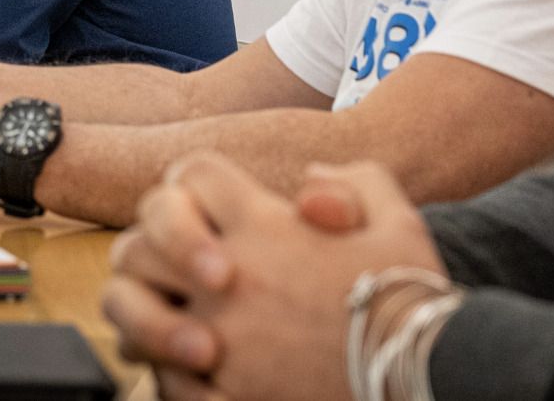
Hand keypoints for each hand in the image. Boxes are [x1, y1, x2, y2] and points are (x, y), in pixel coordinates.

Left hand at [103, 154, 445, 400]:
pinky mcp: (221, 394)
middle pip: (142, 239)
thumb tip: (309, 182)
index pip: (192, 174)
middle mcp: (230, 276)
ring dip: (142, 306)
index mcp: (265, 225)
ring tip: (172, 314)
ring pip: (131, 309)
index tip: (213, 203)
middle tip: (181, 259)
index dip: (198, 181)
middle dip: (155, 242)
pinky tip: (194, 366)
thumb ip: (351, 180)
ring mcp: (219, 337)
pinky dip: (166, 369)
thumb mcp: (395, 217)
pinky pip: (159, 376)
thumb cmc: (407, 296)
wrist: (422, 372)